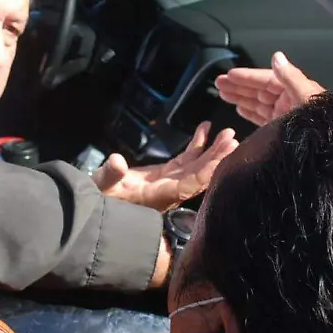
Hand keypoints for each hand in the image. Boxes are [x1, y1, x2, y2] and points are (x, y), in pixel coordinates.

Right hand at [92, 121, 237, 210]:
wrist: (100, 205)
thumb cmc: (101, 197)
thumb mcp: (103, 187)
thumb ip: (110, 175)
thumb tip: (116, 161)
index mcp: (161, 195)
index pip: (190, 183)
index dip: (208, 170)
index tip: (223, 156)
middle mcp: (171, 190)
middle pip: (200, 174)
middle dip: (217, 157)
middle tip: (232, 139)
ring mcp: (171, 181)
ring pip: (197, 165)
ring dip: (212, 150)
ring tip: (227, 133)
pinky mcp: (167, 173)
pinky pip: (187, 158)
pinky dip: (198, 144)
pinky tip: (206, 127)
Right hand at [214, 51, 324, 125]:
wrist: (331, 150)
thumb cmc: (321, 123)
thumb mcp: (307, 97)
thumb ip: (291, 77)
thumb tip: (277, 57)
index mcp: (295, 90)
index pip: (266, 79)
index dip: (248, 77)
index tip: (230, 74)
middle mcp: (289, 101)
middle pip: (259, 90)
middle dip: (239, 86)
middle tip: (218, 83)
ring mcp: (284, 116)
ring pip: (258, 103)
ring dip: (240, 97)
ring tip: (223, 94)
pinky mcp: (282, 130)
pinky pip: (262, 118)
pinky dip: (250, 112)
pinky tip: (239, 108)